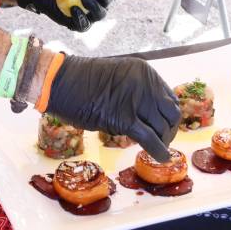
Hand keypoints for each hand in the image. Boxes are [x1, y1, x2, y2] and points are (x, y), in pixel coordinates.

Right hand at [46, 55, 179, 160]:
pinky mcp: (124, 118)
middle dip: (169, 130)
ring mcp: (136, 100)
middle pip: (171, 113)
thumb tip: (148, 115)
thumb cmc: (81, 82)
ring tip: (156, 148)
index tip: (163, 126)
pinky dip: (158, 151)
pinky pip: (150, 139)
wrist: (59, 81)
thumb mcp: (117, 79)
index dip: (168, 115)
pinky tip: (159, 158)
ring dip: (162, 141)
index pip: (169, 97)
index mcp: (144, 71)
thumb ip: (135, 92)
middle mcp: (145, 84)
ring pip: (162, 127)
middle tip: (162, 140)